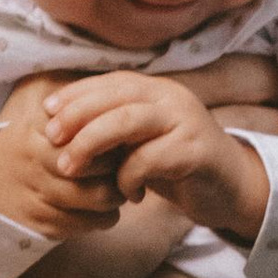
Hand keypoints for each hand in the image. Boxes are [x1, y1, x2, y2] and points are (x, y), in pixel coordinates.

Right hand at [0, 70, 123, 238]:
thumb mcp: (38, 108)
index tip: (116, 135)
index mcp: (37, 127)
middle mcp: (36, 160)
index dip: (109, 133)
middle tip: (124, 164)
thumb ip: (71, 97)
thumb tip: (111, 89)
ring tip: (117, 186)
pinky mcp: (44, 224)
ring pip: (99, 197)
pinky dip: (106, 217)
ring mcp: (39, 194)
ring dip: (117, 193)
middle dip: (119, 164)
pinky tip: (103, 208)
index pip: (88, 128)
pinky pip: (90, 223)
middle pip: (97, 163)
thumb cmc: (29, 145)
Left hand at [44, 70, 274, 247]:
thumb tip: (64, 123)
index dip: (77, 93)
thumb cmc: (178, 166)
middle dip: (78, 116)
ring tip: (70, 168)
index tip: (48, 111)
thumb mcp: (142, 141)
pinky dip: (129, 178)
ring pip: (128, 121)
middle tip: (53, 140)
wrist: (229, 188)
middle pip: (116, 96)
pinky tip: (127, 195)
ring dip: (92, 144)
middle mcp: (171, 98)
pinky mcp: (196, 151)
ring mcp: (186, 121)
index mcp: (157, 90)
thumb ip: (114, 128)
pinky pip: (150, 160)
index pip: (111, 82)